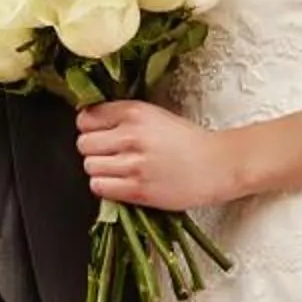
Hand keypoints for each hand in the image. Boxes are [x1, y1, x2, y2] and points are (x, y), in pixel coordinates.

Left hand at [79, 100, 242, 210]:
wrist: (217, 165)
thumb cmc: (189, 141)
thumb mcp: (155, 115)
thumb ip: (124, 116)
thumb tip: (90, 122)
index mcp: (135, 112)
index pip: (86, 117)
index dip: (90, 127)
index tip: (99, 133)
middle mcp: (131, 136)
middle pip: (83, 144)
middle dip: (93, 150)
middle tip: (110, 154)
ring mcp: (134, 164)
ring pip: (89, 167)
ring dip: (99, 170)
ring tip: (118, 170)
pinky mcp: (137, 189)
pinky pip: (99, 188)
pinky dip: (106, 187)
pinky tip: (120, 183)